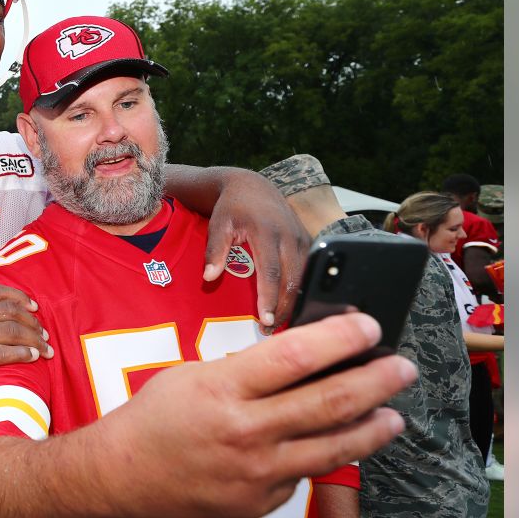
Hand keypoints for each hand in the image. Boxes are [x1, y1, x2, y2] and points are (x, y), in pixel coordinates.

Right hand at [0, 279, 52, 408]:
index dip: (20, 297)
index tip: (35, 308)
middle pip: (8, 312)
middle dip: (32, 323)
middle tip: (44, 334)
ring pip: (10, 332)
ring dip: (34, 340)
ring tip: (45, 348)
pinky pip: (3, 354)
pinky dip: (23, 354)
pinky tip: (33, 357)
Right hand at [96, 313, 414, 517]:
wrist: (122, 475)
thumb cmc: (157, 417)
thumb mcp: (198, 375)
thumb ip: (251, 370)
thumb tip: (310, 359)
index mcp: (224, 387)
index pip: (297, 354)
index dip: (342, 336)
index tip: (370, 324)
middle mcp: (245, 430)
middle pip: (330, 401)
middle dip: (377, 380)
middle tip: (402, 367)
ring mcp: (256, 472)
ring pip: (334, 447)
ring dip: (373, 428)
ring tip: (394, 415)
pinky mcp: (261, 502)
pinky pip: (304, 474)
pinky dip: (324, 456)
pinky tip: (338, 443)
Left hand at [201, 170, 309, 327]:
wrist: (253, 186)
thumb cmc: (232, 207)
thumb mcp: (218, 224)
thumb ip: (214, 250)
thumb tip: (209, 278)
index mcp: (267, 231)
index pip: (271, 272)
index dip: (269, 298)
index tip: (264, 321)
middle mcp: (290, 235)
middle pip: (293, 279)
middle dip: (284, 308)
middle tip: (271, 331)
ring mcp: (303, 237)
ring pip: (304, 278)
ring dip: (294, 302)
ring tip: (280, 324)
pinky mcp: (309, 241)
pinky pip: (309, 270)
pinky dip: (302, 290)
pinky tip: (291, 307)